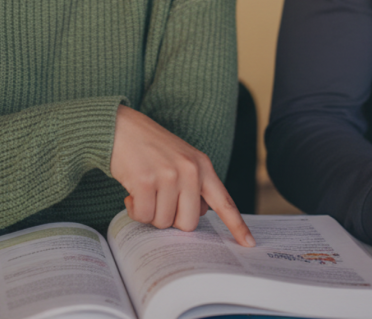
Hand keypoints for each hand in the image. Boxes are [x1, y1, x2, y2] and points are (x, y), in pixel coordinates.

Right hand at [110, 105, 254, 246]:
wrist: (121, 128)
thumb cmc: (151, 148)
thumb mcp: (182, 160)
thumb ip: (195, 185)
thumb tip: (202, 212)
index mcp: (203, 166)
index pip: (224, 201)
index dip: (237, 225)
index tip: (249, 243)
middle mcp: (190, 170)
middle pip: (188, 223)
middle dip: (171, 219)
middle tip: (160, 200)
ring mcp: (168, 176)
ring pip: (163, 222)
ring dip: (150, 213)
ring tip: (145, 190)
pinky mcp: (145, 182)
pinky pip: (144, 216)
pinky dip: (135, 211)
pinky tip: (132, 193)